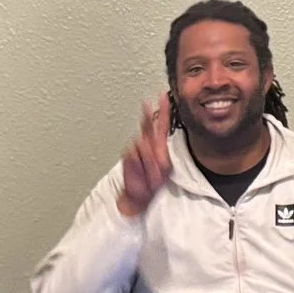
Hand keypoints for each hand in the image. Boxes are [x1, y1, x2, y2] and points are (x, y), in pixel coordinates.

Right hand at [115, 97, 173, 217]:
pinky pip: (133, 154)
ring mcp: (137, 149)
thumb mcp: (164, 171)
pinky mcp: (129, 154)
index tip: (164, 97)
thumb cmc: (152, 183)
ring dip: (146, 158)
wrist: (138, 195)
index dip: (164, 111)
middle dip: (147, 116)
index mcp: (160, 146)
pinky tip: (140, 169)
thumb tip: (151, 148)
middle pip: (147, 126)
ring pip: (140, 144)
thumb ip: (160, 159)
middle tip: (146, 103)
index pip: (162, 125)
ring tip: (149, 170)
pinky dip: (137, 162)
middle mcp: (149, 145)